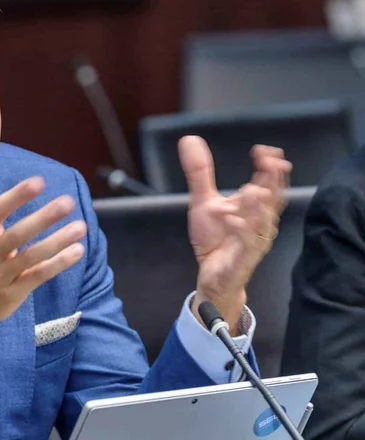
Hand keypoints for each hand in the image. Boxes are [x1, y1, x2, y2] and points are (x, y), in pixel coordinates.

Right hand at [0, 156, 87, 366]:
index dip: (17, 196)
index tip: (39, 182)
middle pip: (18, 234)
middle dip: (44, 218)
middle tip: (67, 202)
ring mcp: (0, 275)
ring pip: (32, 255)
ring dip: (58, 241)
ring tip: (80, 226)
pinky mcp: (13, 292)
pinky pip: (38, 275)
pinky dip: (58, 264)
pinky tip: (76, 251)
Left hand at [179, 136, 290, 331]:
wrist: (212, 276)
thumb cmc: (215, 238)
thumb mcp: (203, 202)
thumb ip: (199, 173)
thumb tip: (189, 140)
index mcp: (253, 206)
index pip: (267, 181)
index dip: (268, 165)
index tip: (263, 150)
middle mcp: (258, 221)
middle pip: (271, 198)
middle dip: (273, 181)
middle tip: (270, 163)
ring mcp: (253, 240)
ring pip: (262, 222)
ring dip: (259, 206)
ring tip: (254, 189)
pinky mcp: (243, 258)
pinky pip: (247, 245)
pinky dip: (242, 232)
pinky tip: (233, 220)